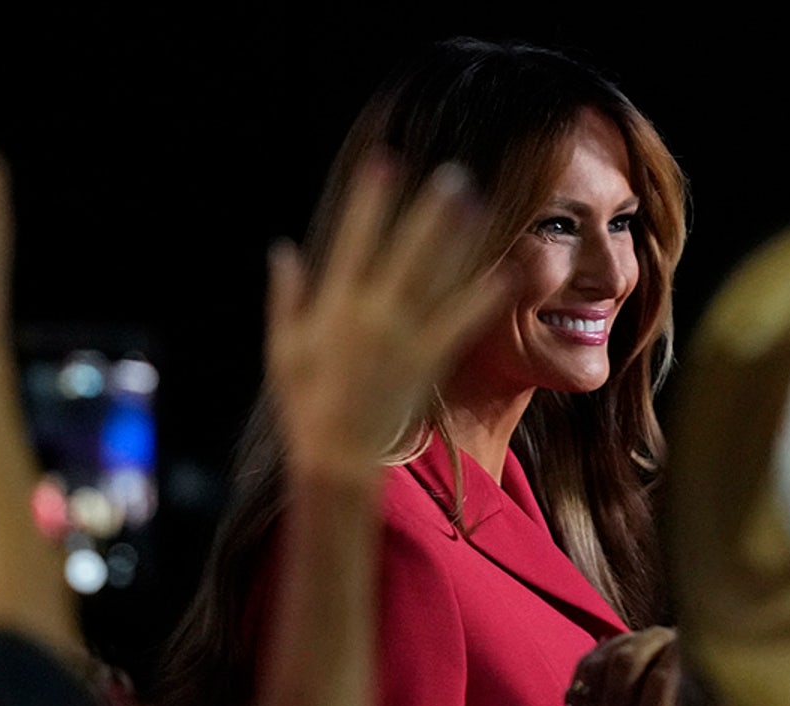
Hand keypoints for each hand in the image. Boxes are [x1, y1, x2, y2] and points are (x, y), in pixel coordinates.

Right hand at [265, 155, 508, 478]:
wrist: (337, 457)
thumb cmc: (306, 406)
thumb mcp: (283, 350)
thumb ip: (285, 298)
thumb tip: (282, 252)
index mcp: (334, 305)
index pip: (354, 240)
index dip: (370, 200)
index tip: (386, 163)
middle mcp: (370, 313)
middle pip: (406, 250)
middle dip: (430, 211)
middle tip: (456, 175)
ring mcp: (402, 336)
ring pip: (437, 278)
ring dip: (461, 242)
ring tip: (484, 208)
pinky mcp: (427, 361)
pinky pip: (460, 322)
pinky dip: (483, 298)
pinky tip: (506, 274)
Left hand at [542, 626, 683, 705]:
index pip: (661, 682)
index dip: (681, 652)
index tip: (700, 636)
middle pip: (627, 661)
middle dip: (653, 638)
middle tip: (676, 631)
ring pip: (601, 663)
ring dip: (626, 642)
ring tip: (651, 637)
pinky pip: (583, 678)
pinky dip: (599, 657)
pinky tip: (617, 652)